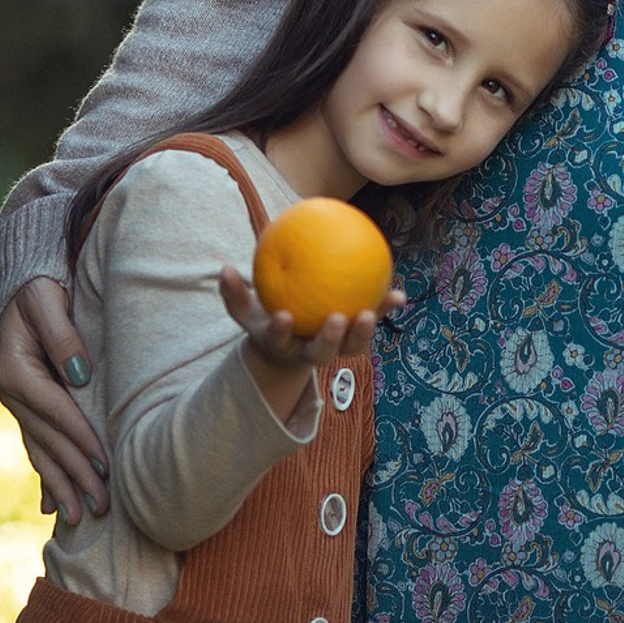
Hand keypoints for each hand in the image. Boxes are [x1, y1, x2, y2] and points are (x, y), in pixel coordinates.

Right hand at [0, 275, 110, 526]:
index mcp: (15, 370)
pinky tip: (51, 506)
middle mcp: (12, 393)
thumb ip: (63, 336)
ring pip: (41, 451)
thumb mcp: (48, 301)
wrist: (21, 284)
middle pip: (48, 440)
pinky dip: (46, 475)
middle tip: (101, 505)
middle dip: (75, 473)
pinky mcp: (27, 407)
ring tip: (79, 517)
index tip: (105, 461)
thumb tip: (80, 376)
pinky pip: (37, 446)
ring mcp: (17, 404)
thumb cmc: (40, 288)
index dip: (80, 437)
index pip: (54, 410)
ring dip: (61, 484)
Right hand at [218, 268, 403, 422]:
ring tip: (372, 312)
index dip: (280, 331)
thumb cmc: (266, 315)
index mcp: (283, 344)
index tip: (282, 316)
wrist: (291, 340)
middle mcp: (310, 351)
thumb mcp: (247, 309)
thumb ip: (235, 293)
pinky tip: (398, 295)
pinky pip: (371, 322)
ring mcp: (334, 348)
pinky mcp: (354, 338)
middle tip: (336, 319)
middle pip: (321, 353)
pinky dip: (384, 310)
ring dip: (364, 332)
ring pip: (351, 347)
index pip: (280, 340)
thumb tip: (225, 268)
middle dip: (330, 339)